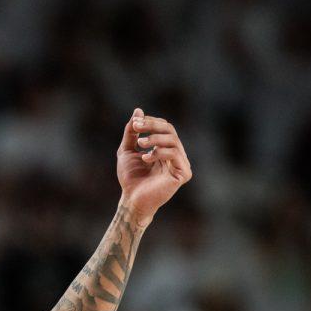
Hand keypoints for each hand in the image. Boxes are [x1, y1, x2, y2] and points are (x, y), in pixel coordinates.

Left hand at [117, 107, 191, 225]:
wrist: (131, 199)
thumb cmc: (130, 177)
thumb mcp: (127, 150)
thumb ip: (132, 132)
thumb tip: (138, 110)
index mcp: (165, 148)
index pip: (164, 127)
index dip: (150, 122)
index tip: (135, 123)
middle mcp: (175, 154)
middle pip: (170, 130)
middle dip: (152, 126)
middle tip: (137, 128)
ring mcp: (181, 164)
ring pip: (173, 141)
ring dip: (155, 139)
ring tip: (141, 145)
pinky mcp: (183, 174)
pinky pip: (175, 155)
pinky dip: (159, 153)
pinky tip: (145, 158)